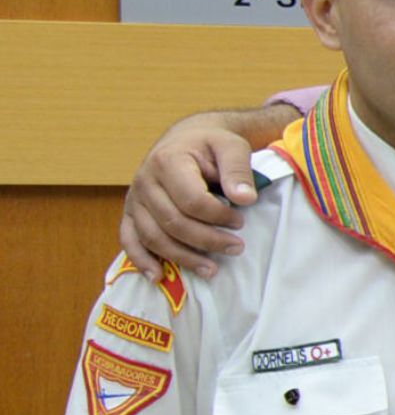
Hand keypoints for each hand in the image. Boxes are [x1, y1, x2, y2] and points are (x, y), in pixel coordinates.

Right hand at [121, 112, 266, 277]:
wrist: (187, 139)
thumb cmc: (212, 144)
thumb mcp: (231, 146)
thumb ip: (238, 170)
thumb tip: (245, 199)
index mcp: (168, 161)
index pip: (191, 200)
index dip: (217, 217)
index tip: (240, 222)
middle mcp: (145, 181)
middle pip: (172, 222)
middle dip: (207, 240)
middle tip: (237, 248)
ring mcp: (134, 198)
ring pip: (152, 236)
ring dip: (182, 257)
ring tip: (212, 270)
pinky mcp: (130, 212)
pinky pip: (129, 239)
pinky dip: (141, 260)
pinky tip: (157, 276)